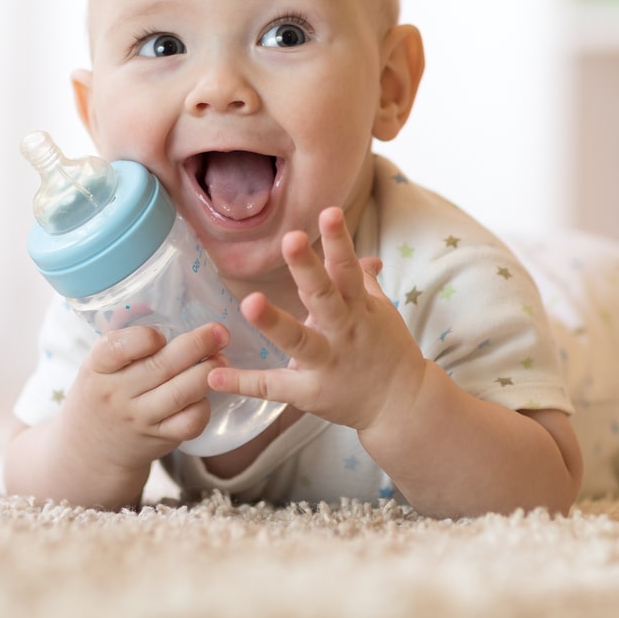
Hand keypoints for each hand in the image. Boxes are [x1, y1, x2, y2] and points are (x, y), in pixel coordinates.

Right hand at [59, 322, 227, 470]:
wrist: (90, 450)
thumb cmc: (103, 392)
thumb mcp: (99, 364)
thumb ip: (125, 337)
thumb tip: (153, 298)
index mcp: (97, 367)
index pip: (117, 347)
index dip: (145, 337)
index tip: (162, 333)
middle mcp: (116, 394)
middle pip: (160, 367)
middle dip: (197, 345)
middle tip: (219, 331)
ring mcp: (139, 418)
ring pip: (181, 394)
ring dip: (208, 373)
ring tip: (222, 358)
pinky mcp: (159, 438)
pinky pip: (190, 422)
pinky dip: (205, 405)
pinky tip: (208, 392)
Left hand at [207, 206, 427, 432]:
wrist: (404, 405)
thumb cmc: (388, 351)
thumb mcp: (381, 312)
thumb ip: (365, 283)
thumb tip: (364, 255)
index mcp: (359, 308)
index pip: (348, 269)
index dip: (338, 241)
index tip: (328, 212)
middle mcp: (343, 331)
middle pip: (324, 296)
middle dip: (308, 268)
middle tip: (290, 239)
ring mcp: (327, 362)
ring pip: (298, 340)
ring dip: (273, 321)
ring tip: (248, 302)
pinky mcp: (310, 393)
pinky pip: (273, 386)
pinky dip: (243, 382)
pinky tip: (214, 375)